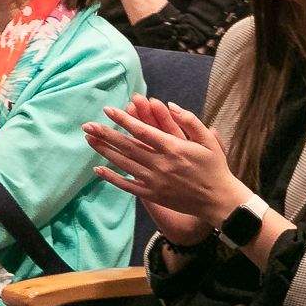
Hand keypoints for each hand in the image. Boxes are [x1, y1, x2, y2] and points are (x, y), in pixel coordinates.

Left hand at [83, 95, 244, 242]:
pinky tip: (98, 169)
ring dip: (104, 151)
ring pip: (124, 163)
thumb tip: (170, 105)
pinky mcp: (152, 195)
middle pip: (127, 146)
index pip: (142, 131)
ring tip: (89, 139)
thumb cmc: (214, 167)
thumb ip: (189, 120)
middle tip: (87, 125)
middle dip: (105, 134)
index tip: (108, 110)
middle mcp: (161, 164)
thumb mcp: (208, 140)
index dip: (123, 120)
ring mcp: (154, 181)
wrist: (218, 201)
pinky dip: (112, 177)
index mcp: (173, 148)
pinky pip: (127, 185)